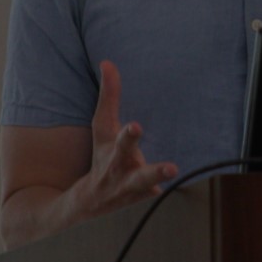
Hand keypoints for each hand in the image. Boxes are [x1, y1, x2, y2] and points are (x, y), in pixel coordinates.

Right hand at [68, 60, 178, 220]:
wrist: (89, 199)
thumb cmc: (103, 154)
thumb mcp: (103, 127)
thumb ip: (109, 96)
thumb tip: (107, 62)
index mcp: (108, 145)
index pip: (110, 126)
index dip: (119, 117)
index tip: (135, 123)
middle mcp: (116, 164)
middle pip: (123, 152)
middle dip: (130, 141)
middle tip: (141, 131)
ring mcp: (128, 183)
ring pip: (143, 180)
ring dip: (156, 174)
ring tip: (172, 168)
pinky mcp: (141, 196)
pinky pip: (152, 192)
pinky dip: (158, 189)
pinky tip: (167, 186)